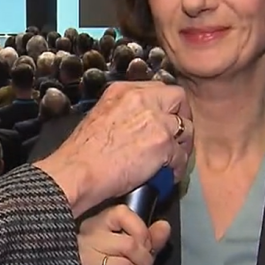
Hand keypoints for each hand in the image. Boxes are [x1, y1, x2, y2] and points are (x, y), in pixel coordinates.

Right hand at [36, 82, 192, 216]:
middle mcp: (143, 100)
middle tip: (176, 136)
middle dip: (182, 117)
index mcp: (124, 91)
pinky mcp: (164, 145)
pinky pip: (182, 156)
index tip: (165, 118)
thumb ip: (123, 111)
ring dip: (182, 145)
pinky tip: (167, 176)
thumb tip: (139, 123)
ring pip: (187, 128)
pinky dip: (177, 168)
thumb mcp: (99, 114)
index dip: (166, 105)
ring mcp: (156, 121)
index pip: (159, 88)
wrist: (78, 171)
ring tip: (172, 160)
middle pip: (179, 99)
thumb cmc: (81, 152)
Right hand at [73, 205, 170, 264]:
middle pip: (129, 245)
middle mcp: (88, 240)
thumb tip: (165, 226)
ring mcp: (85, 262)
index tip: (146, 245)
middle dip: (145, 261)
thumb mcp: (126, 249)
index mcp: (97, 224)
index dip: (141, 230)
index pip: (122, 214)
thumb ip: (147, 238)